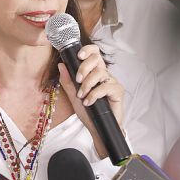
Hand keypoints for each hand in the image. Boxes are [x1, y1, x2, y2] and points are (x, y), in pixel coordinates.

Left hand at [58, 44, 124, 158]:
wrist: (97, 128)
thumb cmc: (88, 111)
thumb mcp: (73, 96)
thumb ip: (67, 81)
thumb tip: (61, 65)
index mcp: (94, 72)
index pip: (94, 53)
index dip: (88, 50)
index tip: (78, 56)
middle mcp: (104, 75)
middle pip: (97, 59)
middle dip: (84, 68)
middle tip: (77, 80)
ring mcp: (112, 82)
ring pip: (100, 72)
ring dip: (87, 84)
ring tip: (82, 96)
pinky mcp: (118, 91)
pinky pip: (106, 87)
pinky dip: (94, 94)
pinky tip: (89, 102)